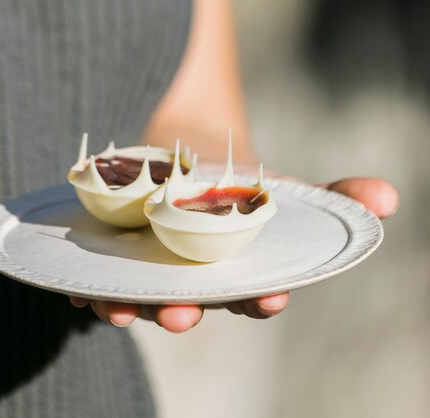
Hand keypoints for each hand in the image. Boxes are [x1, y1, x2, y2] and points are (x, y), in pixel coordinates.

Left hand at [70, 176, 398, 331]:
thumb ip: (332, 194)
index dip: (262, 298)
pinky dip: (92, 286)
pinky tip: (84, 287)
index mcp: (237, 273)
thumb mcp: (284, 185)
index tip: (270, 295)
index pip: (253, 294)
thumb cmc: (239, 184)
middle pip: (191, 304)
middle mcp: (194, 281)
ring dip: (132, 308)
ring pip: (142, 299)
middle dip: (187, 312)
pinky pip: (102, 279)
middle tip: (185, 314)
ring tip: (123, 311)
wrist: (185, 157)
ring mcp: (154, 272)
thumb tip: (387, 198)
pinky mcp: (117, 257)